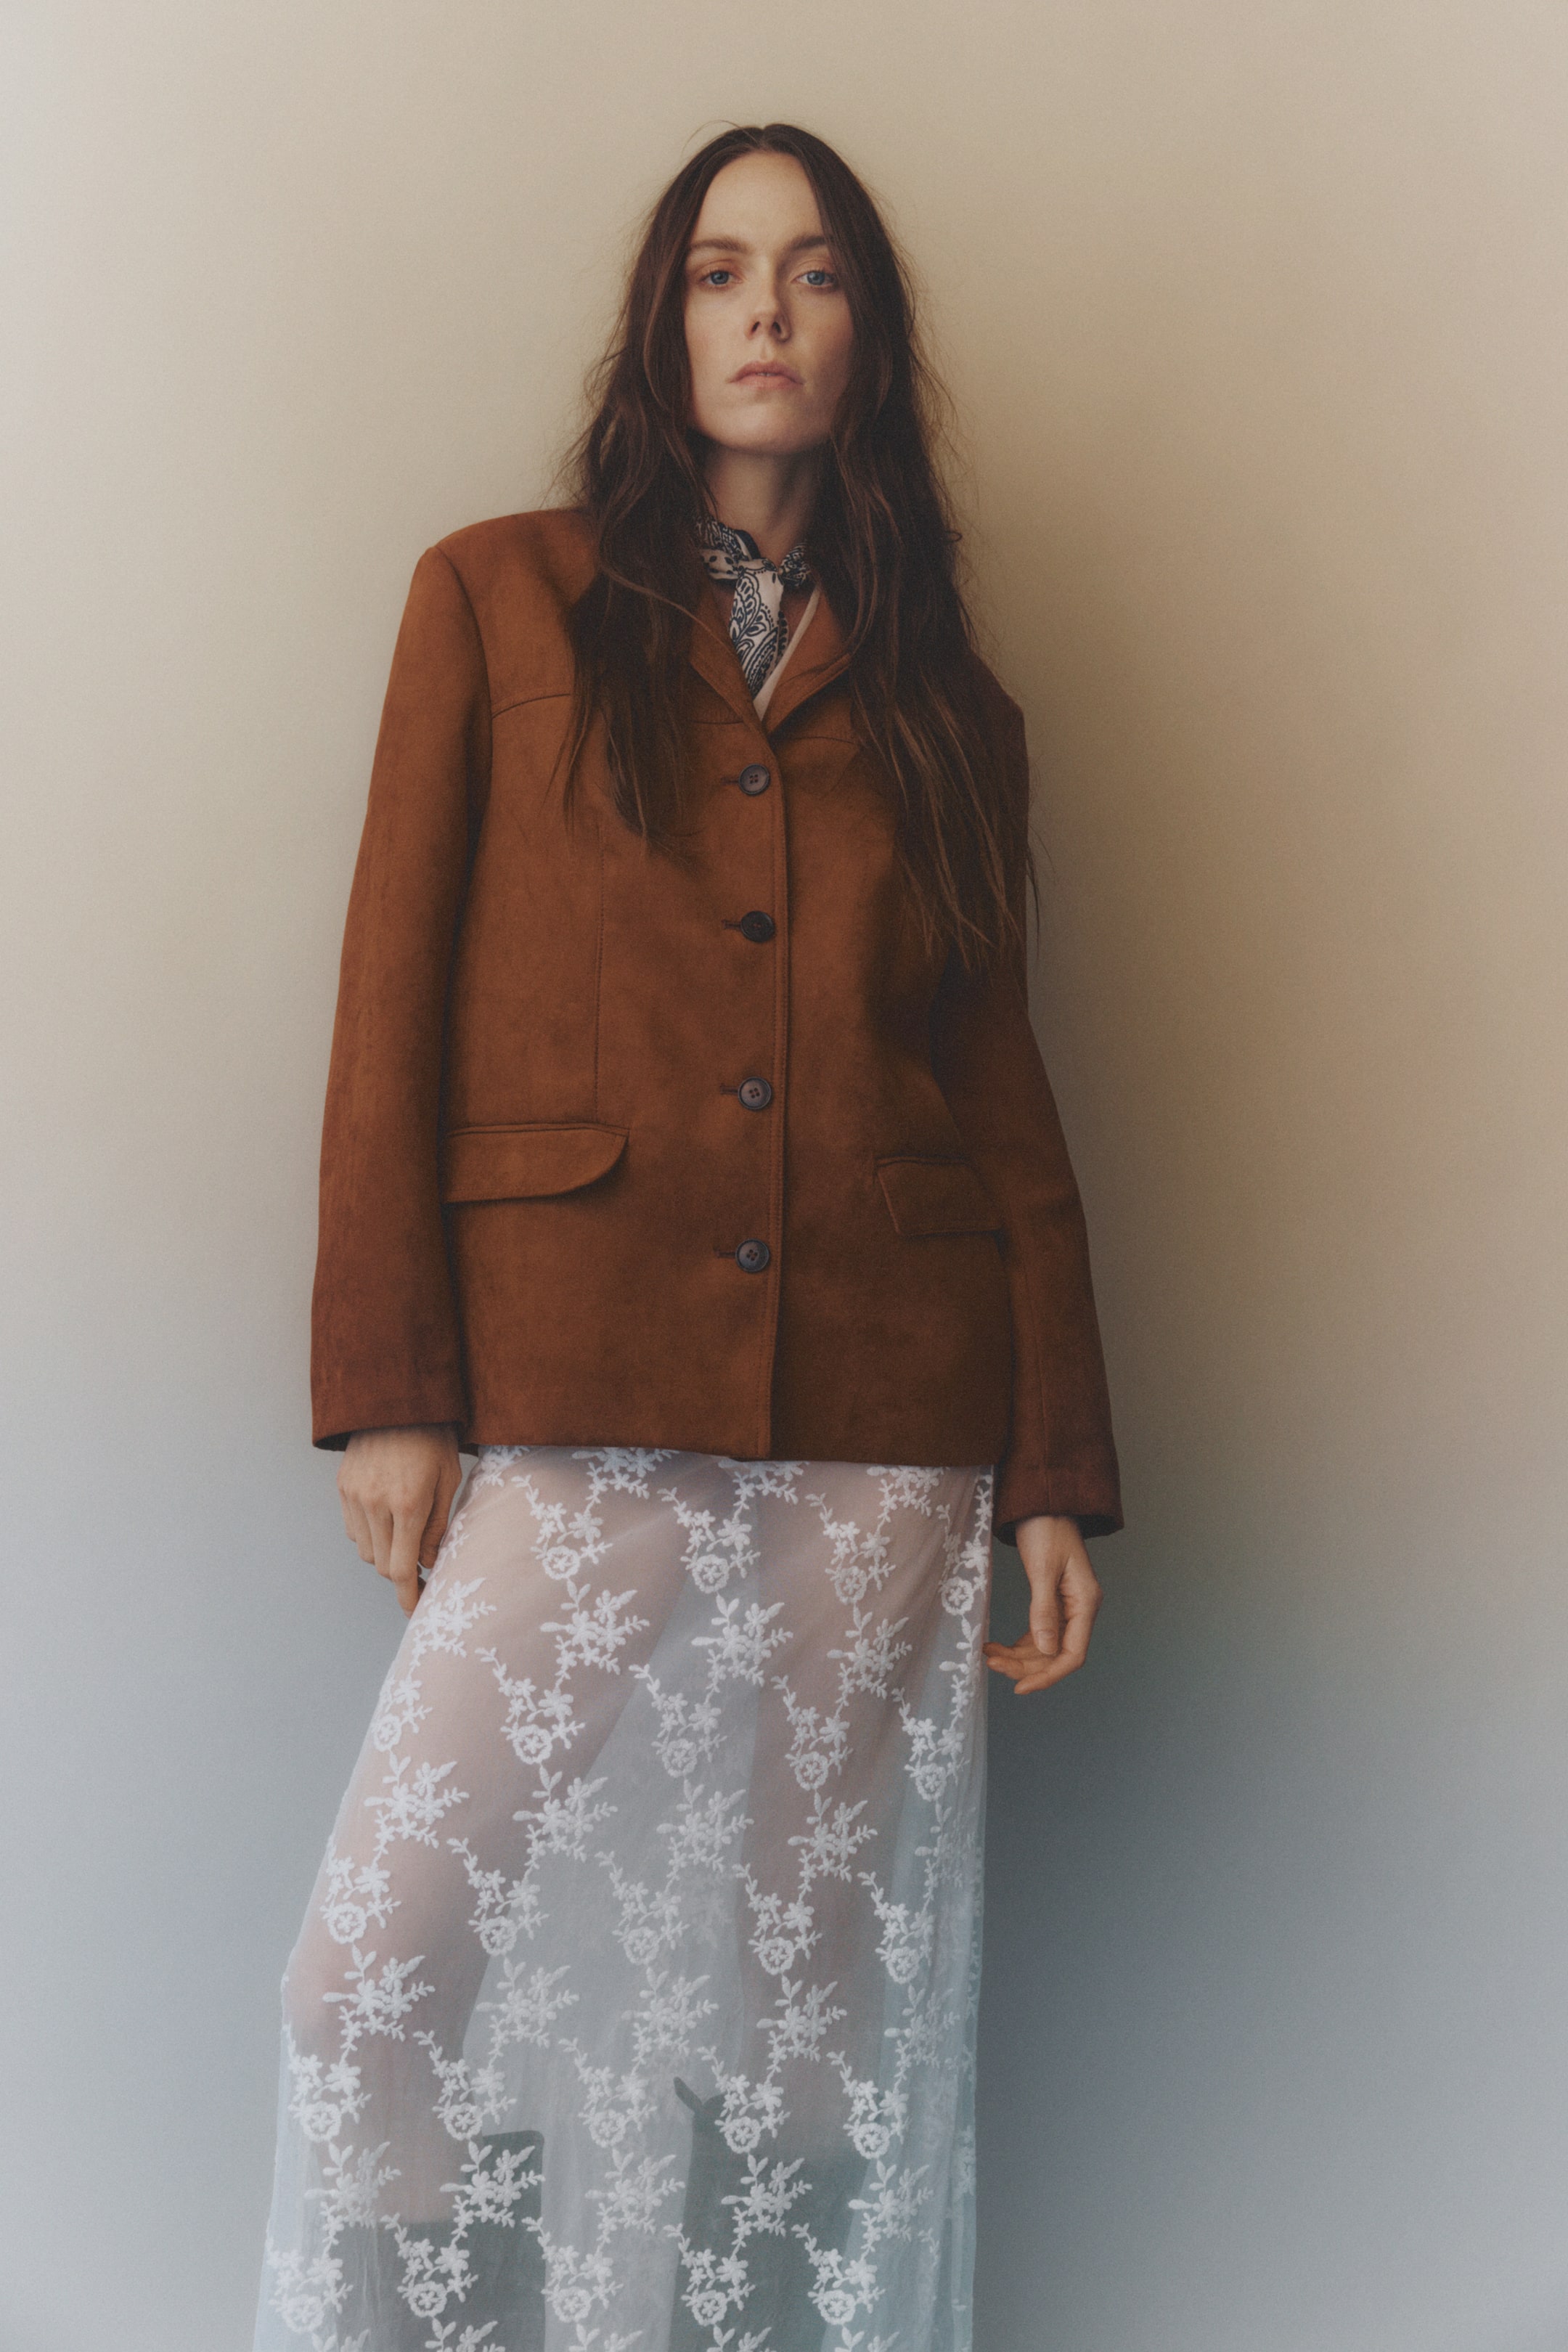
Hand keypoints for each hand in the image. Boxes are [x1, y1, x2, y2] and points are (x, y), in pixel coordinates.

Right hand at [337, 1425, 463, 1616]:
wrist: (396, 1400)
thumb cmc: (433, 1440)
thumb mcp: (449, 1481)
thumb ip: (439, 1527)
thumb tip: (428, 1564)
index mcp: (408, 1504)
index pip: (403, 1569)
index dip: (409, 1596)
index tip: (418, 1610)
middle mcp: (375, 1504)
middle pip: (383, 1565)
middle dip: (402, 1575)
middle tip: (423, 1570)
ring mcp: (354, 1496)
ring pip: (366, 1551)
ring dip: (386, 1554)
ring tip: (406, 1534)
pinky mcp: (342, 1488)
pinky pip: (353, 1530)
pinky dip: (370, 1535)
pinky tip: (387, 1518)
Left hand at [982, 1512, 1102, 1695]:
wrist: (1042, 1500)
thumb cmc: (1046, 1527)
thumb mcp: (1042, 1569)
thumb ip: (1044, 1610)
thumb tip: (1046, 1651)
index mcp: (1085, 1602)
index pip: (1072, 1655)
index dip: (1048, 1676)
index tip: (1019, 1688)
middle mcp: (1080, 1608)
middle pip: (1056, 1654)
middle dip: (1025, 1666)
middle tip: (992, 1664)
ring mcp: (1067, 1605)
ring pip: (1045, 1646)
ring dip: (1018, 1656)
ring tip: (989, 1655)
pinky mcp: (1053, 1600)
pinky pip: (1039, 1632)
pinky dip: (1019, 1642)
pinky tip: (998, 1645)